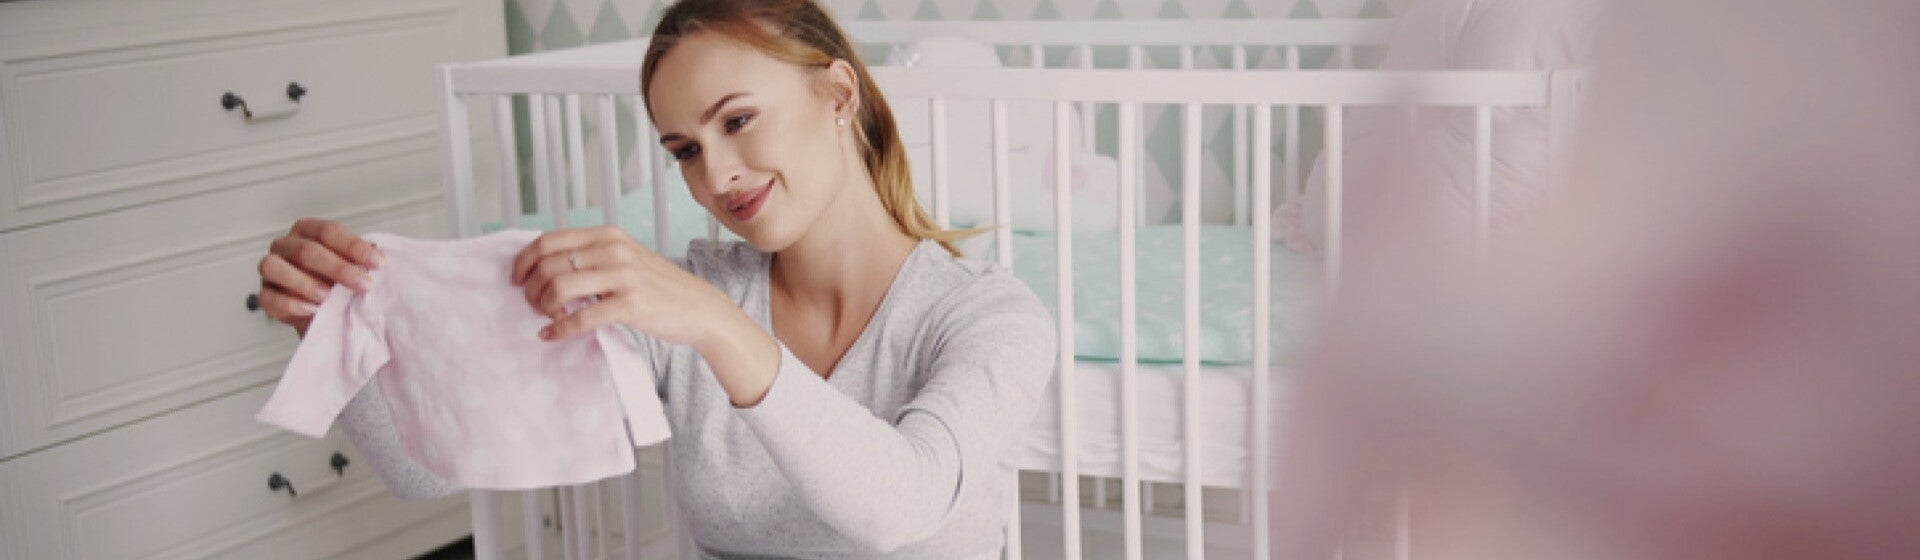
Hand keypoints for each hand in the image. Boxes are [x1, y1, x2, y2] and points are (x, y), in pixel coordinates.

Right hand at [257, 218, 383, 337]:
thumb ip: (362, 259)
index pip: (328, 231)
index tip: (377, 263)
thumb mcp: (353, 266)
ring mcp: (271, 270)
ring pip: (275, 267)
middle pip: (305, 250)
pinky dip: (291, 304)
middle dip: (338, 268)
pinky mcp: (265, 295)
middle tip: (363, 284)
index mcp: (308, 231)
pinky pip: (268, 297)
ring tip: (329, 296)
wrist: (324, 310)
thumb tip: (378, 254)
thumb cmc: (337, 281)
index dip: (353, 246)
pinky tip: (312, 309)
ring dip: (305, 283)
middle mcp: (285, 246)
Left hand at [511, 226, 739, 346]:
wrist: (699, 308)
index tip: (516, 279)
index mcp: (608, 235)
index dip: (524, 260)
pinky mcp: (631, 304)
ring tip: (545, 317)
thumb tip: (546, 267)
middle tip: (530, 305)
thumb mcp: (625, 259)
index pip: (550, 240)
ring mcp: (624, 276)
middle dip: (531, 288)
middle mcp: (614, 250)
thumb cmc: (658, 287)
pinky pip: (582, 317)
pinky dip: (559, 329)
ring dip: (543, 306)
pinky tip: (551, 335)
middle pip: (550, 264)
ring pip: (561, 287)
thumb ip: (593, 257)